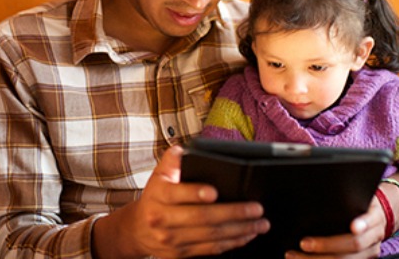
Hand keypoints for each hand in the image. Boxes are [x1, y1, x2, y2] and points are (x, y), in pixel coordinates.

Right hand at [92, 145, 269, 258]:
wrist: (139, 229)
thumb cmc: (156, 196)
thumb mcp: (159, 174)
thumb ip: (172, 160)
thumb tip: (185, 149)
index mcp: (159, 196)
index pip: (178, 194)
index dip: (196, 193)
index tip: (215, 192)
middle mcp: (163, 219)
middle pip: (201, 218)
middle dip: (233, 213)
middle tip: (256, 208)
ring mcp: (173, 240)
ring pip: (211, 236)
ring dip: (239, 230)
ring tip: (260, 223)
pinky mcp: (182, 254)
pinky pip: (211, 250)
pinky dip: (232, 243)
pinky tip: (247, 235)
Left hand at [284, 197, 384, 258]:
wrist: (377, 216)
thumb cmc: (361, 201)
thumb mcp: (359, 194)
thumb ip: (347, 195)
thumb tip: (320, 190)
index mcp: (375, 217)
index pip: (370, 221)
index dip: (362, 224)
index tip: (353, 227)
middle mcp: (374, 236)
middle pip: (354, 245)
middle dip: (327, 246)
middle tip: (303, 243)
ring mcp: (369, 252)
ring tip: (295, 255)